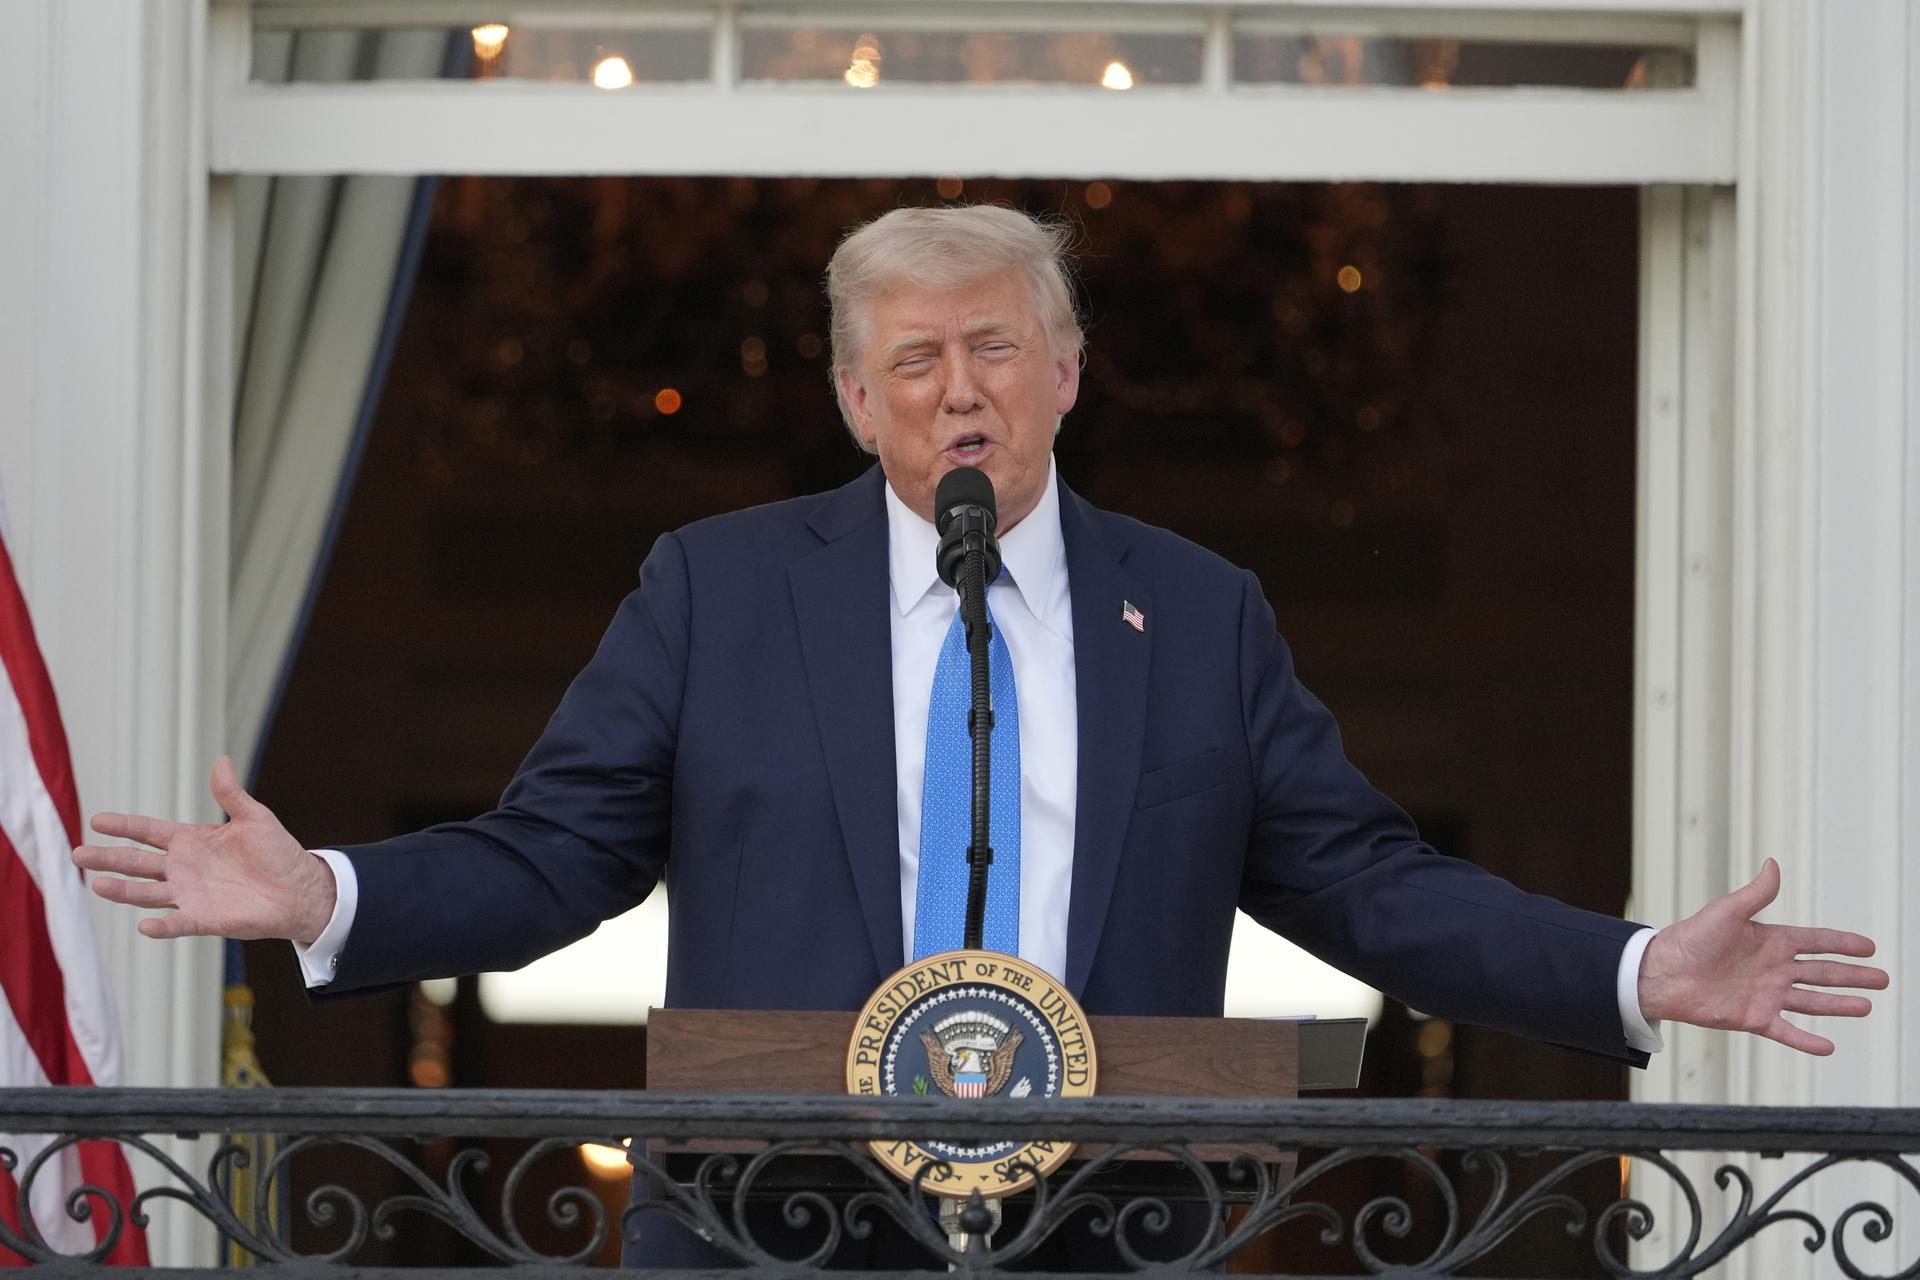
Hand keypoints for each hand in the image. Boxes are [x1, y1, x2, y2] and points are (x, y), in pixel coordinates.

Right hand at [72, 756, 336, 944]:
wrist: (299, 889)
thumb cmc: (277, 852)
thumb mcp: (254, 817)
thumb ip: (231, 794)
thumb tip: (222, 760)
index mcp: (191, 841)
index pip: (148, 831)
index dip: (124, 826)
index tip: (96, 820)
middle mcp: (183, 868)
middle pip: (137, 862)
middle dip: (108, 858)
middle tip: (77, 854)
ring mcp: (190, 894)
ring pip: (147, 893)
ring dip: (123, 891)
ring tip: (97, 884)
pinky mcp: (203, 919)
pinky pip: (177, 924)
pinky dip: (162, 926)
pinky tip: (144, 925)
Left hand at [1637, 858, 1886, 1054]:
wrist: (1662, 973)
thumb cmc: (1690, 938)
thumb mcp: (1726, 912)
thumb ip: (1755, 894)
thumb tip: (1773, 863)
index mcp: (1770, 941)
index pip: (1816, 941)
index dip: (1843, 943)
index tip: (1870, 946)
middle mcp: (1773, 968)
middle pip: (1823, 972)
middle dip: (1853, 975)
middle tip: (1883, 979)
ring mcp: (1766, 994)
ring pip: (1812, 1002)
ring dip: (1839, 1005)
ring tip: (1867, 1007)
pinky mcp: (1753, 1017)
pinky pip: (1786, 1031)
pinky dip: (1806, 1040)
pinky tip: (1829, 1045)